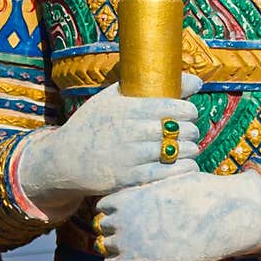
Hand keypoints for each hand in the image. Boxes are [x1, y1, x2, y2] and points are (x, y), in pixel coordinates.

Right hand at [16, 72, 201, 217]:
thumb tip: (196, 82)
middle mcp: (129, 131)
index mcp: (127, 107)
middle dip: (191, 131)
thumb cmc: (92, 123)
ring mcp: (129, 156)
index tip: (188, 114)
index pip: (174, 107)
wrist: (64, 160)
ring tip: (188, 148)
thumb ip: (152, 86)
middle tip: (189, 132)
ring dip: (189, 151)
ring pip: (176, 152)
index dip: (189, 111)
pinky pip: (167, 174)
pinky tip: (187, 166)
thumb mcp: (113, 97)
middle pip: (179, 130)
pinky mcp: (129, 179)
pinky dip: (183, 170)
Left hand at [96, 168, 260, 260]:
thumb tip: (143, 189)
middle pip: (102, 227)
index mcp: (128, 197)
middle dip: (115, 229)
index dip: (116, 211)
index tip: (129, 215)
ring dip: (117, 247)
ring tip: (139, 247)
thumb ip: (148, 187)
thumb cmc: (200, 196)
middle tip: (135, 233)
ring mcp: (128, 243)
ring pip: (105, 247)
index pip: (104, 206)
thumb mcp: (168, 181)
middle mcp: (122, 220)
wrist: (219, 219)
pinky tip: (138, 260)